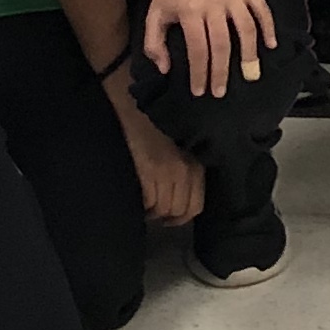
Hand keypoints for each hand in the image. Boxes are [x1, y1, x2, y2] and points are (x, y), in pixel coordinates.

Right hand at [109, 86, 204, 225]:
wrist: (133, 111)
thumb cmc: (153, 130)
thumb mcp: (177, 150)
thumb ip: (184, 172)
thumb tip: (179, 202)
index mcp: (195, 164)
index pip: (196, 206)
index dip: (182, 217)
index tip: (170, 219)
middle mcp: (186, 169)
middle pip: (179, 211)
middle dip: (165, 216)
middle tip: (153, 212)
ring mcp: (168, 171)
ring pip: (162, 210)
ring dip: (151, 211)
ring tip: (143, 203)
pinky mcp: (150, 172)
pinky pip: (147, 202)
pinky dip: (141, 204)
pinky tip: (135, 196)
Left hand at [143, 0, 276, 100]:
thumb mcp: (155, 13)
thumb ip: (154, 43)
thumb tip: (165, 69)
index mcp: (189, 10)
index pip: (197, 48)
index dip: (199, 72)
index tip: (200, 91)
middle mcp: (213, 3)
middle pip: (221, 43)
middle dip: (221, 70)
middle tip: (221, 91)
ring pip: (245, 28)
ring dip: (249, 54)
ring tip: (250, 75)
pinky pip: (262, 9)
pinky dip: (268, 26)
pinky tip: (270, 44)